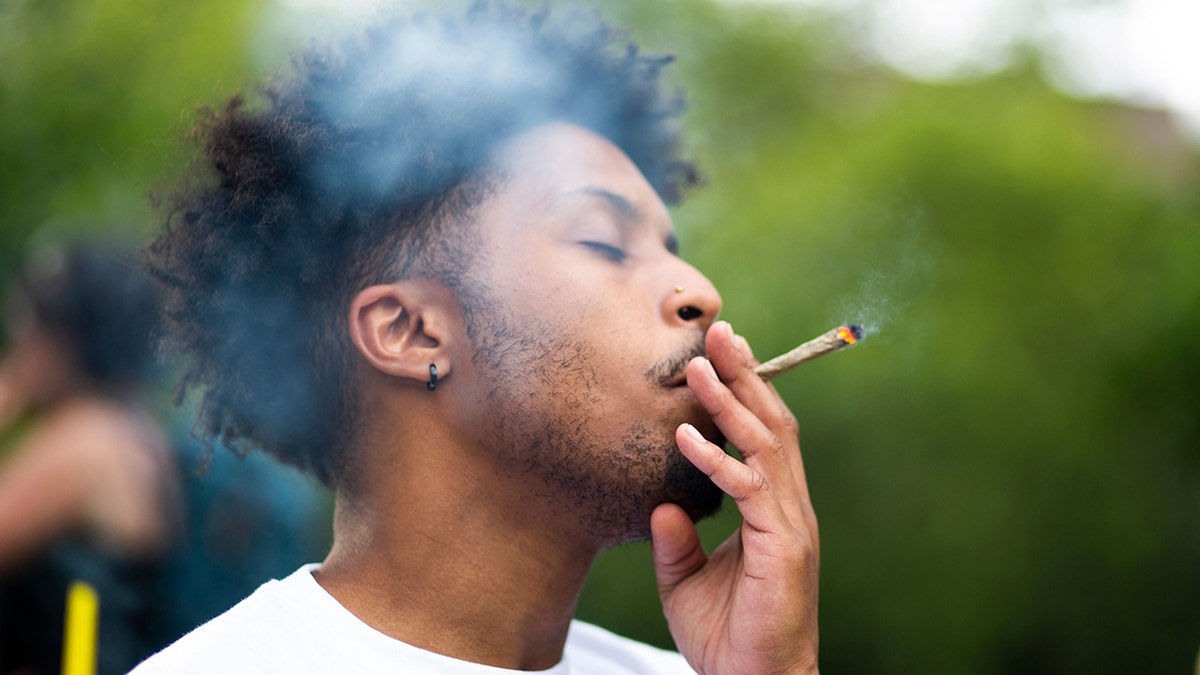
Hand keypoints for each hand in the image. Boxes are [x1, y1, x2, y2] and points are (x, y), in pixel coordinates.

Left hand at [651, 320, 818, 674]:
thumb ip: (677, 541)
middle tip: (718, 331)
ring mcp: (792, 524)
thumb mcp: (686, 581)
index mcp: (772, 508)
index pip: (762, 435)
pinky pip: (751, 490)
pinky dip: (718, 459)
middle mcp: (788, 507)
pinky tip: (685, 435)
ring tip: (700, 366)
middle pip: (771, 424)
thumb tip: (660, 505)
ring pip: (766, 445)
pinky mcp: (785, 547)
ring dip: (732, 401)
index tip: (719, 352)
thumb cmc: (727, 636)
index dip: (744, 391)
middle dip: (745, 375)